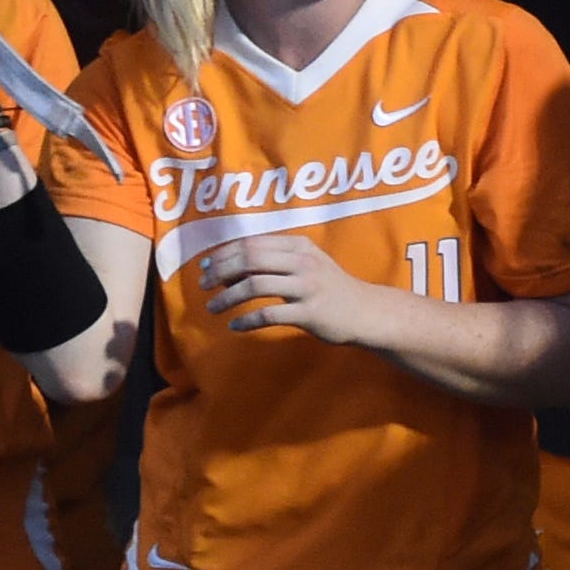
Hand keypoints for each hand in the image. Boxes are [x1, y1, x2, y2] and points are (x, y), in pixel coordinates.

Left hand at [203, 235, 390, 342]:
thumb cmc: (331, 288)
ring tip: (212, 307)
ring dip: (227, 297)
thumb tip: (227, 268)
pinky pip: (269, 315)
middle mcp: (302, 262)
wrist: (366, 313)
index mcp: (298, 246)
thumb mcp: (307, 263)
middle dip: (219, 272)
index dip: (223, 254)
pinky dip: (247, 321)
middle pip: (249, 260)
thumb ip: (274, 260)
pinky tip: (235, 325)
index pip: (251, 243)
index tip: (206, 266)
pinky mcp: (310, 313)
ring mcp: (307, 288)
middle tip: (203, 286)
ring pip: (254, 285)